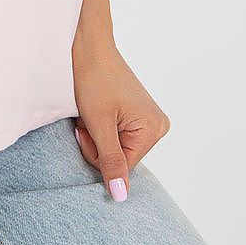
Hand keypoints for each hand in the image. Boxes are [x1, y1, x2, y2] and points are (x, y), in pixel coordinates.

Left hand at [71, 37, 170, 200]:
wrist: (90, 47)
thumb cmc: (94, 80)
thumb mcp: (99, 125)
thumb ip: (111, 162)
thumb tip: (121, 197)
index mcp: (153, 129)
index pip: (121, 167)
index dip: (97, 154)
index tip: (87, 129)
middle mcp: (158, 126)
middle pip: (121, 159)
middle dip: (98, 145)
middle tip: (90, 119)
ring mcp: (149, 120)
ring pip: (117, 149)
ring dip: (99, 136)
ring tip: (94, 112)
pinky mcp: (139, 115)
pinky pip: (118, 136)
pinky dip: (103, 128)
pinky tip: (99, 110)